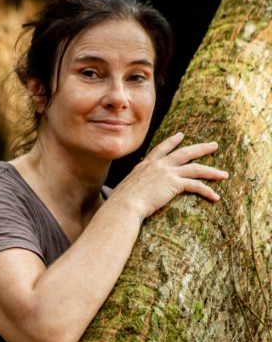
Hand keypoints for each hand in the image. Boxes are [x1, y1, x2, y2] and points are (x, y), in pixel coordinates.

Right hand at [110, 132, 228, 220]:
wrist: (123, 206)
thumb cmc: (119, 203)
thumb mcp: (122, 191)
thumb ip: (128, 189)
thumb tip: (119, 197)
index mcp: (144, 166)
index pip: (161, 149)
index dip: (172, 142)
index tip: (180, 136)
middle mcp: (157, 166)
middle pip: (184, 153)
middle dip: (200, 148)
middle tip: (213, 145)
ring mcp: (166, 173)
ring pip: (195, 168)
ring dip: (211, 171)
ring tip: (224, 174)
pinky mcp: (174, 183)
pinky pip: (196, 185)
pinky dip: (207, 191)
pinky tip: (215, 197)